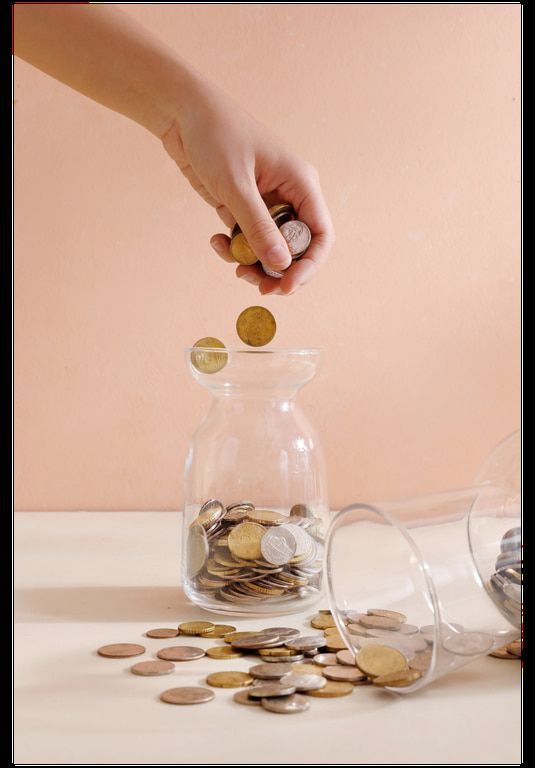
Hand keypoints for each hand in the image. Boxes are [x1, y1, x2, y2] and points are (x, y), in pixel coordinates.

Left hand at [161, 82, 333, 294]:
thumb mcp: (236, 185)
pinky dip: (235, 249)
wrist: (182, 113)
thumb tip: (282, 266)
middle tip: (257, 286)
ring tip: (232, 265)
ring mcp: (267, 204)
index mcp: (301, 184)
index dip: (309, 266)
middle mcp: (290, 196)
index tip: (286, 286)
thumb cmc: (215, 136)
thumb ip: (258, 226)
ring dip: (254, 264)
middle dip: (279, 271)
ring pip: (271, 249)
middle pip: (297, 249)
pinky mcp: (244, 208)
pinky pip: (248, 241)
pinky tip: (215, 241)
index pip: (320, 236)